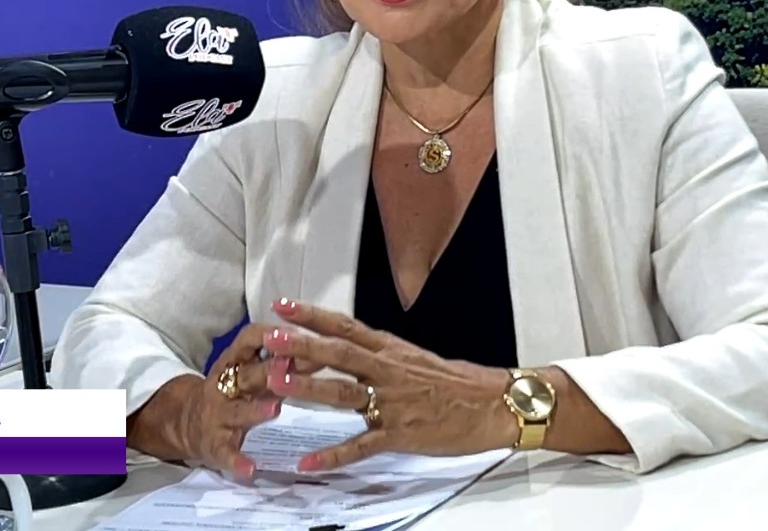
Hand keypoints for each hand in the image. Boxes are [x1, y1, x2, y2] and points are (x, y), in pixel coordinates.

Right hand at [135, 323, 288, 481]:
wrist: (187, 422)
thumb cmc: (232, 391)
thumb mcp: (250, 370)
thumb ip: (279, 362)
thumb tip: (318, 349)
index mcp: (234, 362)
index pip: (249, 339)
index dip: (271, 335)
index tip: (297, 333)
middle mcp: (224, 385)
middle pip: (247, 375)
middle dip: (269, 370)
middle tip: (292, 365)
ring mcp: (218, 415)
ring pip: (236, 411)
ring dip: (254, 410)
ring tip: (274, 409)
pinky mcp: (215, 445)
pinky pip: (226, 453)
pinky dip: (237, 461)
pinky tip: (250, 469)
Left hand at [265, 299, 516, 471]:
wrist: (496, 404)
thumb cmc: (459, 383)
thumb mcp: (415, 359)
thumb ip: (380, 356)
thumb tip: (348, 349)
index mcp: (391, 350)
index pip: (345, 327)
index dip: (313, 315)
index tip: (283, 305)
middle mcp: (388, 371)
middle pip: (338, 354)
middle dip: (302, 345)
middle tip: (271, 337)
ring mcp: (393, 402)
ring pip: (344, 393)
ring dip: (310, 389)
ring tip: (279, 384)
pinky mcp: (401, 433)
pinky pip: (361, 445)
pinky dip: (333, 455)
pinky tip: (309, 462)